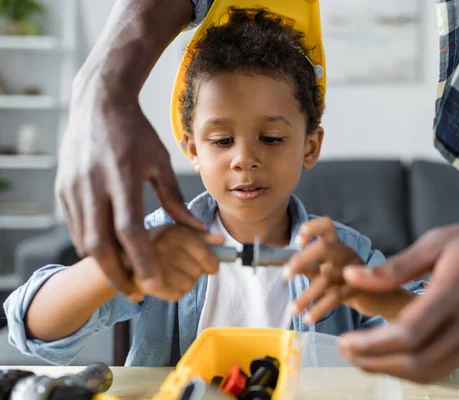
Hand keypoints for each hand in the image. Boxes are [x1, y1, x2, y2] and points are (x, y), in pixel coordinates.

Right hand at [56, 85, 205, 301]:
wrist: (98, 103)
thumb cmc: (135, 132)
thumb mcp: (160, 162)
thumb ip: (175, 199)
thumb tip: (197, 229)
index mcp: (122, 178)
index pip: (130, 231)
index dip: (141, 262)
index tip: (154, 285)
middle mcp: (93, 186)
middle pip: (101, 245)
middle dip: (119, 276)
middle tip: (137, 295)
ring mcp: (74, 189)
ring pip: (85, 241)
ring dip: (105, 265)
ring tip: (127, 278)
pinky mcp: (64, 190)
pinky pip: (76, 228)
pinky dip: (92, 246)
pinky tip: (109, 254)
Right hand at [140, 224, 223, 300]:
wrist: (121, 256)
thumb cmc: (155, 244)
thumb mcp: (178, 233)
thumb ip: (201, 236)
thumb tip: (221, 240)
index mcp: (173, 232)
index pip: (204, 253)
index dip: (212, 263)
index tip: (211, 266)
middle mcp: (162, 246)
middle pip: (198, 272)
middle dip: (195, 272)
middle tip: (183, 267)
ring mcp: (152, 265)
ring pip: (188, 285)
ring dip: (184, 283)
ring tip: (172, 274)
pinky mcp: (144, 284)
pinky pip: (175, 295)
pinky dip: (174, 292)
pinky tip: (165, 283)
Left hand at [283, 217, 413, 323]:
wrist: (380, 298)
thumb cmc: (347, 281)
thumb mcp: (327, 271)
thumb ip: (309, 267)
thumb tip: (284, 265)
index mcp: (336, 245)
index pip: (326, 226)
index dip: (311, 229)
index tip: (298, 241)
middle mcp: (345, 253)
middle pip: (324, 248)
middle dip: (302, 260)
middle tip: (284, 275)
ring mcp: (354, 270)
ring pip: (327, 278)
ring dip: (306, 295)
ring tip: (293, 310)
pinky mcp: (358, 289)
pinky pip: (336, 297)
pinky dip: (319, 309)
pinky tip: (309, 318)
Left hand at [337, 216, 458, 383]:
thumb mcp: (436, 241)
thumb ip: (394, 267)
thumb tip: (353, 276)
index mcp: (455, 291)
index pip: (408, 333)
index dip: (372, 344)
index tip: (345, 341)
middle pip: (417, 362)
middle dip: (375, 364)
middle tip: (347, 352)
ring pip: (430, 372)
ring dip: (391, 371)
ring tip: (364, 357)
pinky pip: (445, 369)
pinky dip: (414, 369)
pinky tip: (394, 356)